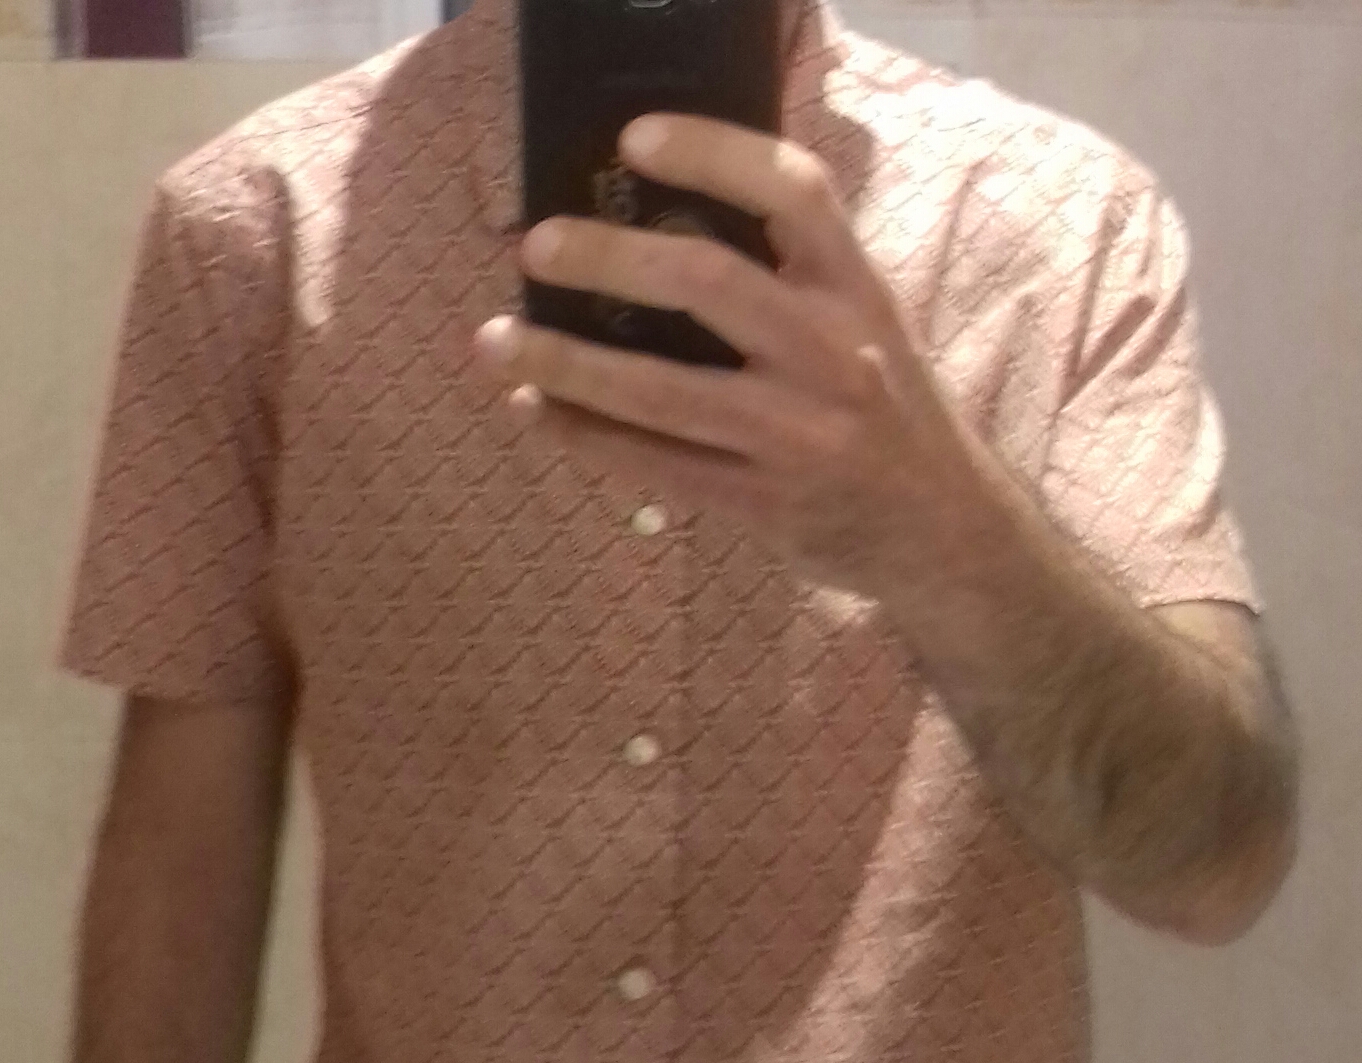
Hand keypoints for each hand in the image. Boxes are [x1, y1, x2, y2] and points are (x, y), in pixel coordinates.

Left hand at [474, 113, 982, 602]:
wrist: (945, 532)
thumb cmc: (887, 410)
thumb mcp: (867, 324)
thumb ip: (792, 278)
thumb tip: (658, 228)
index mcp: (858, 291)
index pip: (793, 193)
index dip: (713, 154)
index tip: (635, 138)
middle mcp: (832, 356)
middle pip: (706, 282)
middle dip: (607, 259)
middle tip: (535, 248)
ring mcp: (796, 437)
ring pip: (661, 393)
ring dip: (566, 363)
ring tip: (495, 341)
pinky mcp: (765, 506)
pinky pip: (658, 466)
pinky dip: (588, 437)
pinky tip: (539, 410)